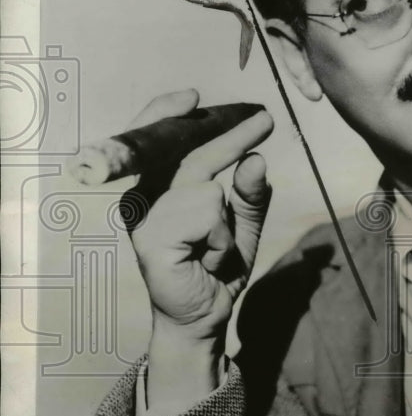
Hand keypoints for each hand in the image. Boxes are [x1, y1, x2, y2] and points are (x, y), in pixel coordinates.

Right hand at [126, 88, 272, 343]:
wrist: (204, 318)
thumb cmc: (216, 267)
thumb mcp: (242, 224)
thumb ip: (249, 194)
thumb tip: (256, 160)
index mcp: (154, 187)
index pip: (155, 140)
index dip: (169, 112)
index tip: (194, 97)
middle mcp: (141, 197)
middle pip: (188, 153)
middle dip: (230, 137)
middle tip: (265, 121)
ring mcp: (143, 218)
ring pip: (206, 186)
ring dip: (227, 221)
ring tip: (216, 248)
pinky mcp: (151, 240)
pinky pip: (207, 215)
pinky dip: (222, 238)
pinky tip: (210, 259)